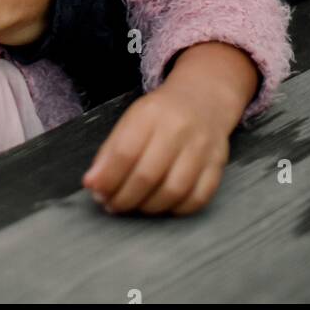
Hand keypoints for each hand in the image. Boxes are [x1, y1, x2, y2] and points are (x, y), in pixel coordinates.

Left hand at [81, 42, 258, 214]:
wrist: (203, 99)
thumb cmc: (160, 114)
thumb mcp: (131, 121)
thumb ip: (110, 151)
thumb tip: (92, 184)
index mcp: (150, 114)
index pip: (125, 153)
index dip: (108, 179)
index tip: (97, 192)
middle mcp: (178, 129)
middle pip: (147, 175)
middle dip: (124, 198)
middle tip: (113, 206)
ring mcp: (201, 148)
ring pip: (173, 191)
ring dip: (149, 207)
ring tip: (136, 206)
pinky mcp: (217, 165)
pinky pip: (198, 198)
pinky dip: (177, 209)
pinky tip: (163, 205)